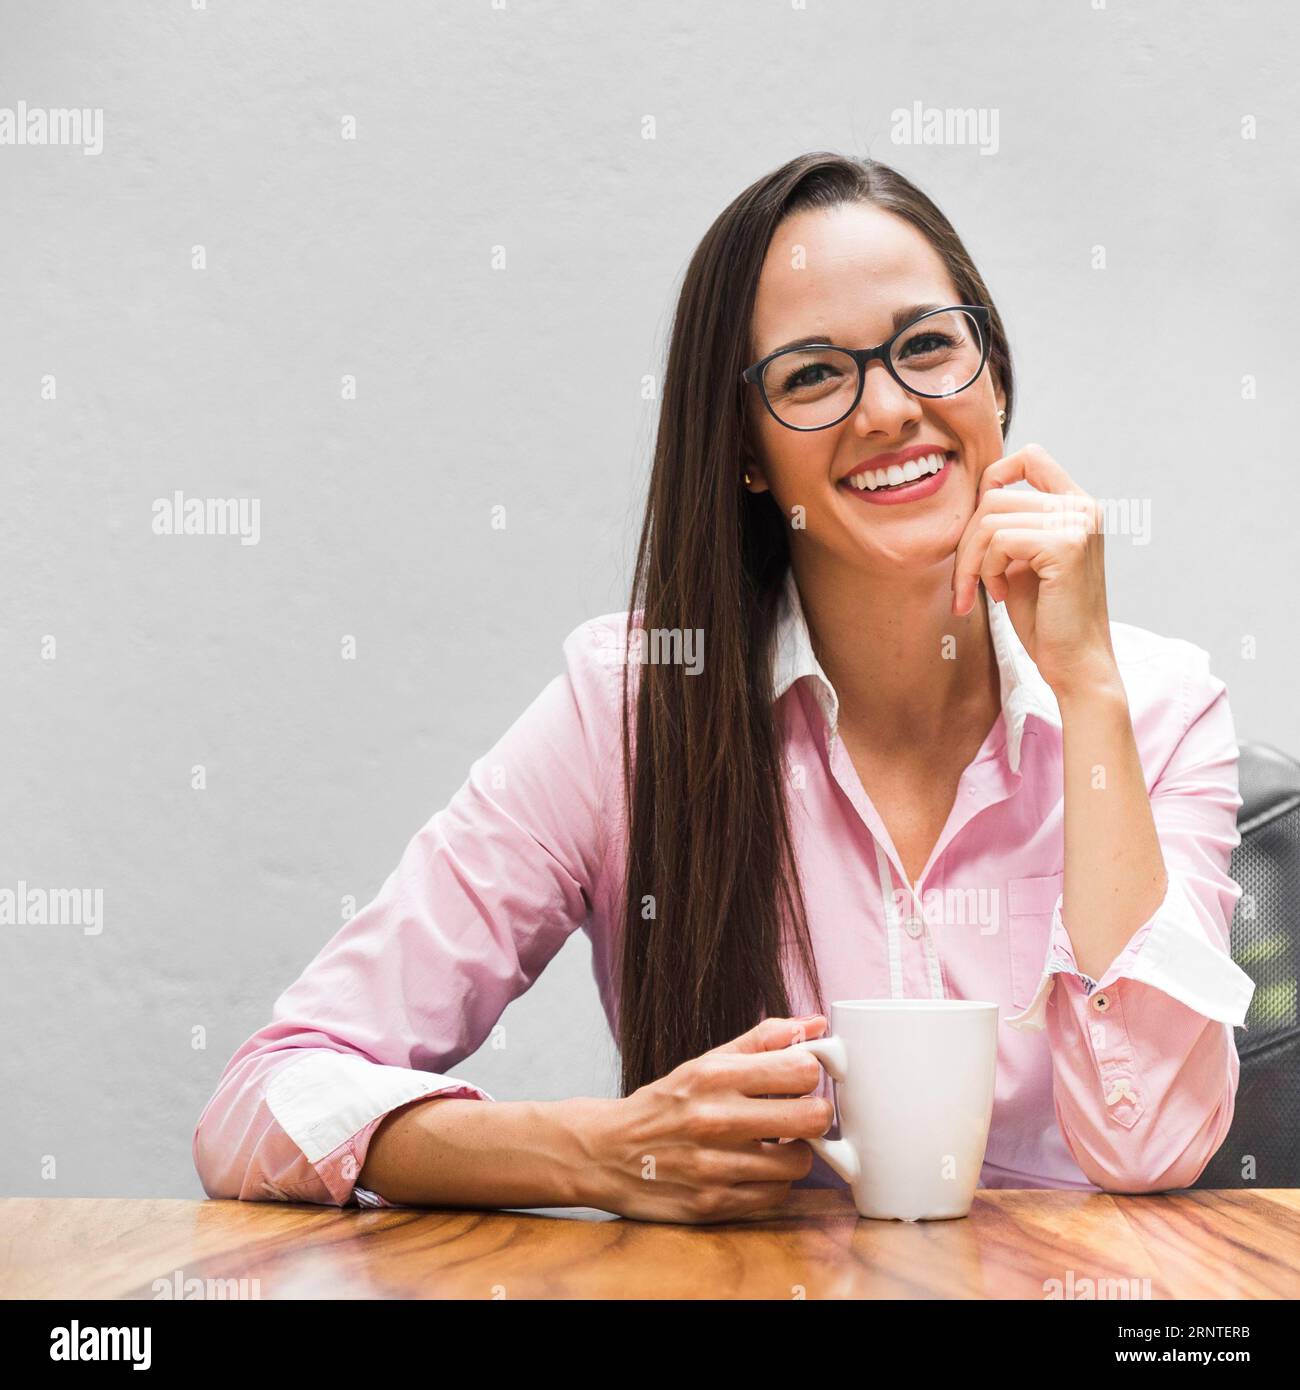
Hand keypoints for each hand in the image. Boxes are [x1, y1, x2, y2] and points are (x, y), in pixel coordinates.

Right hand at [589, 1015, 833, 1223]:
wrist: (607, 1152)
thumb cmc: (665, 1103)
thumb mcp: (705, 1062)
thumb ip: (763, 1040)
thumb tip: (817, 1023)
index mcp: (713, 1076)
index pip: (801, 1069)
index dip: (810, 1074)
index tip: (800, 1080)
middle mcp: (714, 1119)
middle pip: (812, 1117)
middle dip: (815, 1113)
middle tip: (800, 1113)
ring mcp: (714, 1166)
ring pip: (799, 1161)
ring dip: (794, 1152)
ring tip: (773, 1143)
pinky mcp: (713, 1204)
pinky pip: (776, 1194)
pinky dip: (772, 1182)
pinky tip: (753, 1168)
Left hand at [950, 443, 1119, 697]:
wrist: (1076, 663)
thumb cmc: (1046, 618)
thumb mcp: (1021, 561)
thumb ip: (1009, 525)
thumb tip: (977, 495)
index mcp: (1076, 506)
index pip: (1029, 456)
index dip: (992, 479)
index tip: (978, 528)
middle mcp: (1082, 507)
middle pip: (995, 495)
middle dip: (967, 541)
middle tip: (965, 582)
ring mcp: (1078, 523)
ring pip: (990, 519)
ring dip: (971, 561)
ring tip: (984, 591)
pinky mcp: (1067, 545)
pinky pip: (999, 540)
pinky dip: (987, 569)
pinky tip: (1001, 594)